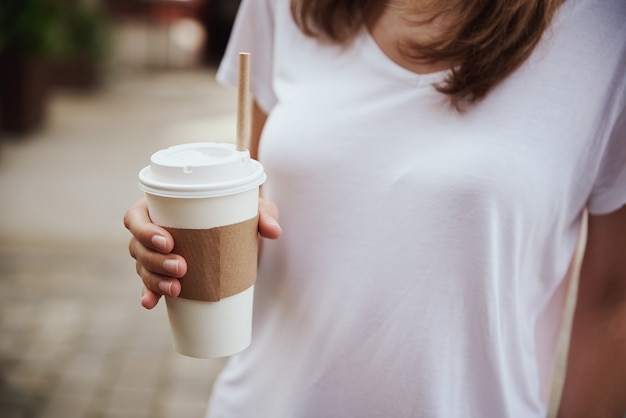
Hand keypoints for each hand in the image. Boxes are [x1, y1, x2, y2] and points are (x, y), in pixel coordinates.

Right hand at [123, 196, 281, 308]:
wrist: (242, 225)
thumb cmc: (240, 209)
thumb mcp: (252, 208)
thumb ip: (264, 214)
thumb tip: (274, 231)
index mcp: (161, 206)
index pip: (136, 216)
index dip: (145, 230)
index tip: (169, 241)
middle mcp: (153, 228)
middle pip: (138, 246)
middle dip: (155, 260)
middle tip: (182, 267)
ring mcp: (156, 252)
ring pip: (142, 266)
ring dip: (154, 280)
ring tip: (177, 289)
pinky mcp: (166, 271)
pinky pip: (149, 284)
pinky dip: (149, 294)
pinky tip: (151, 304)